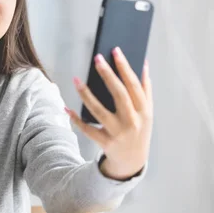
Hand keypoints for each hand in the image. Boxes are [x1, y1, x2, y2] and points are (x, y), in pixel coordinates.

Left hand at [66, 47, 152, 180]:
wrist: (133, 161)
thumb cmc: (139, 130)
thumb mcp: (147, 111)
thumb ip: (146, 88)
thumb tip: (144, 63)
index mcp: (144, 111)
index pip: (134, 85)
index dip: (125, 67)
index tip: (115, 51)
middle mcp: (132, 121)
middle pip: (119, 95)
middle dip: (108, 75)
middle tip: (97, 58)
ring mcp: (118, 133)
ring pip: (99, 111)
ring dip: (86, 94)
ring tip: (76, 79)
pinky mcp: (105, 143)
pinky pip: (88, 129)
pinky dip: (76, 119)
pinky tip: (66, 107)